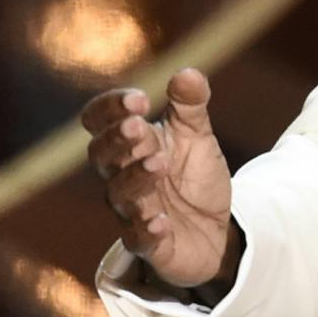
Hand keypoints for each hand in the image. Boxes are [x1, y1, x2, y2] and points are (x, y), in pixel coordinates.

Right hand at [82, 67, 233, 287]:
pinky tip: (160, 221)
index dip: (111, 109)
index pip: (99, 121)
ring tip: (160, 163)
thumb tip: (187, 72)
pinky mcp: (149, 244)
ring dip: (136, 177)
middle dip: (117, 140)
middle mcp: (122, 176)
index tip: (139, 99)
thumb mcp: (197, 136)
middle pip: (101, 155)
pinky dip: (146, 229)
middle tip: (139, 127)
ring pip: (118, 194)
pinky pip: (138, 239)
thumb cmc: (195, 177)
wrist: (218, 228)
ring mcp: (133, 211)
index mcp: (130, 144)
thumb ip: (191, 105)